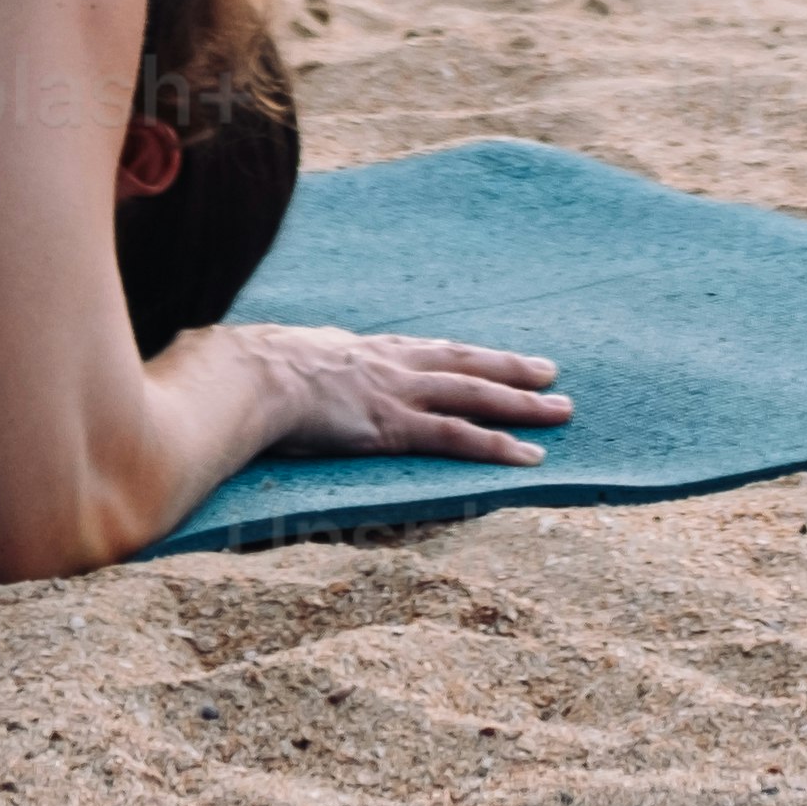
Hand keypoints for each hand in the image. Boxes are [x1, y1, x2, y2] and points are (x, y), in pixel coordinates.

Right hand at [222, 318, 574, 466]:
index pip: (428, 351)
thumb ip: (295, 364)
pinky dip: (497, 445)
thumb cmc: (245, 371)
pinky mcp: (394, 427)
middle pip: (464, 363)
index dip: (464, 355)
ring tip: (562, 411)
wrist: (244, 375)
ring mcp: (396, 393)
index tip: (492, 357)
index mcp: (364, 349)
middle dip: (510, 368)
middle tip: (551, 373)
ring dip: (523, 403)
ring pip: (475, 394)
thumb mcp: (277, 358)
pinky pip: (458, 438)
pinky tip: (529, 456)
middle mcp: (390, 364)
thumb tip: (270, 364)